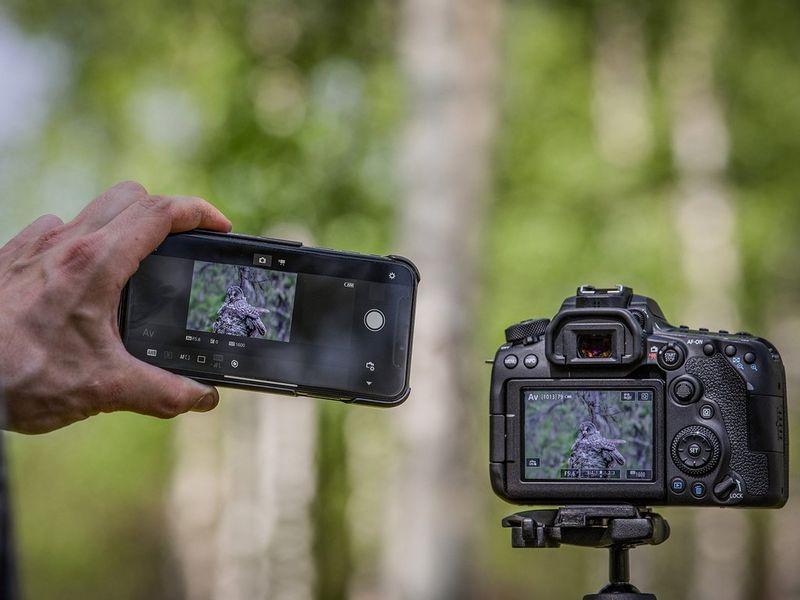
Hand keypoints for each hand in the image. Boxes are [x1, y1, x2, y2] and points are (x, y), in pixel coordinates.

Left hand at [0, 181, 232, 433]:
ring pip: (90, 211)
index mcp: (96, 264)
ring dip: (119, 227)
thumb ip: (162, 392)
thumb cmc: (17, 376)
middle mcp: (66, 243)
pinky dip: (76, 242)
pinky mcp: (9, 258)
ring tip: (130, 269)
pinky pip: (52, 231)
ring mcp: (33, 246)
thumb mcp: (103, 388)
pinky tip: (73, 281)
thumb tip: (202, 398)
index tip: (220, 226)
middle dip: (163, 212)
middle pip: (130, 197)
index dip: (198, 211)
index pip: (160, 213)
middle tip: (179, 247)